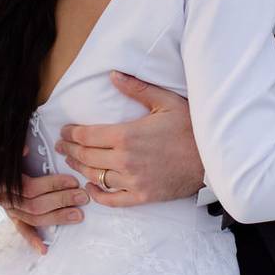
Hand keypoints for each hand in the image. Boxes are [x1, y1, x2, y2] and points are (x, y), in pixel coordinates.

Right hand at [0, 151, 89, 254]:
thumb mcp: (3, 150)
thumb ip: (13, 151)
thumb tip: (25, 151)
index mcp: (4, 182)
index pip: (31, 188)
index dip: (52, 185)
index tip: (72, 181)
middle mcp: (6, 199)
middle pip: (36, 205)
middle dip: (62, 200)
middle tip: (83, 197)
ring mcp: (9, 210)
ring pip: (34, 218)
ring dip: (57, 218)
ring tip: (78, 215)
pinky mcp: (12, 217)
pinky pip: (21, 230)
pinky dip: (32, 240)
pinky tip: (44, 249)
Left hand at [56, 71, 204, 206]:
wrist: (212, 159)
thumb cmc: (190, 128)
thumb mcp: (166, 102)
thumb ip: (137, 89)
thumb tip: (113, 75)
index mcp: (126, 135)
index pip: (87, 135)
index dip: (71, 133)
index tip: (65, 130)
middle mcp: (124, 160)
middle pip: (85, 156)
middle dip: (70, 149)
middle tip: (61, 144)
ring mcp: (132, 180)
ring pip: (94, 176)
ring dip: (79, 168)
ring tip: (71, 160)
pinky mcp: (141, 196)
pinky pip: (111, 199)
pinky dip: (97, 194)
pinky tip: (90, 187)